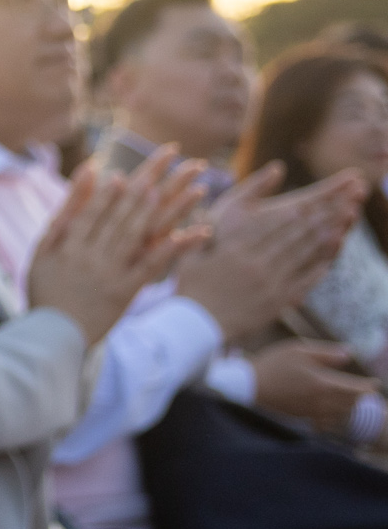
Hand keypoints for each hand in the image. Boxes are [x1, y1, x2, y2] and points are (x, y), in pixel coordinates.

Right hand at [25, 148, 207, 347]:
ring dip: (165, 210)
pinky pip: (151, 267)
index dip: (110, 193)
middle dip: (146, 189)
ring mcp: (110, 273)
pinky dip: (171, 249)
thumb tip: (82, 178)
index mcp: (69, 245)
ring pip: (138, 235)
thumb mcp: (42, 250)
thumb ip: (63, 214)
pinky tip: (191, 234)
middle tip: (169, 172)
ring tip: (186, 189)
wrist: (53, 335)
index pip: (93, 211)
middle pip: (121, 216)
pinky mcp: (126, 291)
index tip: (125, 175)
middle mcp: (91, 255)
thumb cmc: (45, 290)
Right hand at [173, 165, 364, 344]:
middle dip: (312, 222)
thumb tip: (209, 218)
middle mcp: (256, 265)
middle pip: (290, 238)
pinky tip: (327, 261)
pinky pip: (302, 284)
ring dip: (321, 242)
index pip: (269, 227)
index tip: (306, 203)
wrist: (196, 325)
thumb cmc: (189, 289)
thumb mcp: (189, 257)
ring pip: (300, 258)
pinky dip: (316, 272)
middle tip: (331, 208)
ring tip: (338, 227)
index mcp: (235, 251)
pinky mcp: (277, 302)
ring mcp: (269, 284)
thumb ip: (202, 236)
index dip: (290, 214)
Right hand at [248, 339, 377, 432]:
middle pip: (351, 404)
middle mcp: (321, 402)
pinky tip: (332, 412)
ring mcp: (311, 413)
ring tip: (353, 402)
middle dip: (362, 398)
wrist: (247, 388)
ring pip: (340, 414)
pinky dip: (334, 417)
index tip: (375, 384)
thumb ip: (327, 353)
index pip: (356, 388)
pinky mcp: (301, 419)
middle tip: (368, 394)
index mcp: (324, 384)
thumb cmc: (272, 365)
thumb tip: (350, 354)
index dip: (368, 387)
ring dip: (349, 408)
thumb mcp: (298, 350)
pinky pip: (325, 421)